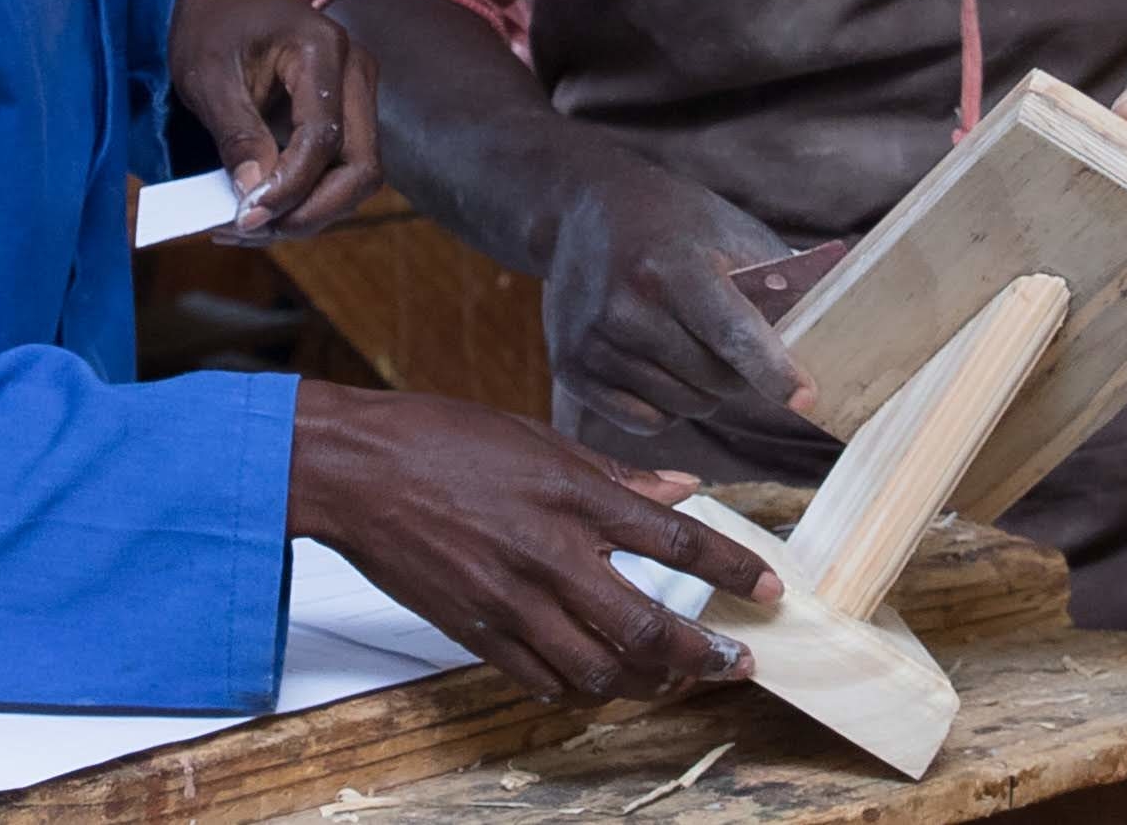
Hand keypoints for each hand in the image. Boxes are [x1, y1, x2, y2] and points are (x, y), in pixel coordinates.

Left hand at [169, 0, 380, 235]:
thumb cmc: (214, 24)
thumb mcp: (208, 74)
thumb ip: (235, 133)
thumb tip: (254, 197)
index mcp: (323, 50)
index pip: (324, 137)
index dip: (290, 186)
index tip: (245, 217)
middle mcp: (355, 73)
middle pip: (361, 167)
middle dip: (310, 211)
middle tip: (250, 229)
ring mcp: (357, 96)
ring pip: (355, 177)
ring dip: (306, 212)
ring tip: (243, 225)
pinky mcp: (346, 116)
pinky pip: (338, 170)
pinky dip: (304, 198)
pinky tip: (256, 208)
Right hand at [288, 382, 778, 706]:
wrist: (355, 470)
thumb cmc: (442, 438)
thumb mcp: (540, 437)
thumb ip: (615, 475)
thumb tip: (680, 489)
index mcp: (571, 495)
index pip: (674, 540)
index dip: (732, 568)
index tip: (771, 589)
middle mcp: (549, 555)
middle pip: (647, 628)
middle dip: (704, 655)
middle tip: (737, 662)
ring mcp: (511, 602)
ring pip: (599, 671)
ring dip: (650, 683)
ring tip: (678, 679)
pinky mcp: (476, 633)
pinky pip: (544, 682)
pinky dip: (585, 690)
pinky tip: (605, 680)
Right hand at [545, 166, 810, 434]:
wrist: (580, 211)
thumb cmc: (673, 222)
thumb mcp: (728, 231)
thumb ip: (779, 279)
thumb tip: (839, 323)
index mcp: (674, 266)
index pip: (732, 331)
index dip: (772, 368)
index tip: (806, 398)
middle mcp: (627, 305)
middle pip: (715, 379)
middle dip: (737, 371)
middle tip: (725, 336)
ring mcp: (594, 340)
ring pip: (683, 406)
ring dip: (701, 389)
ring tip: (687, 341)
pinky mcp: (571, 367)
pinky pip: (644, 422)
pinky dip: (664, 406)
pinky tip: (657, 363)